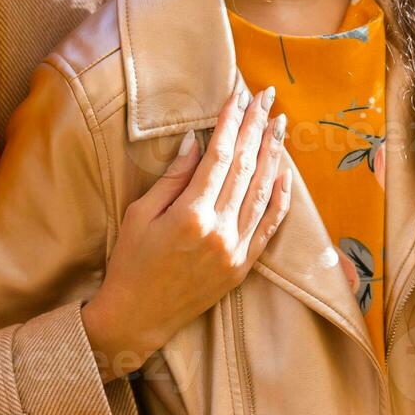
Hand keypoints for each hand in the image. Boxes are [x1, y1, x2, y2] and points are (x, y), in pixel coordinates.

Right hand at [80, 82, 291, 380]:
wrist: (137, 318)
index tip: (238, 95)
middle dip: (256, 127)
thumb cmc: (130, 263)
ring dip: (273, 153)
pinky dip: (280, 196)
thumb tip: (196, 142)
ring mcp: (235, 250)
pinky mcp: (243, 266)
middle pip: (245, 166)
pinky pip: (270, 225)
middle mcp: (219, 231)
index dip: (231, 122)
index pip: (219, 156)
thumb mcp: (140, 215)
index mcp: (190, 215)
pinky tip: (284, 171)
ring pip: (263, 191)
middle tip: (265, 96)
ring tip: (279, 123)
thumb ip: (172, 178)